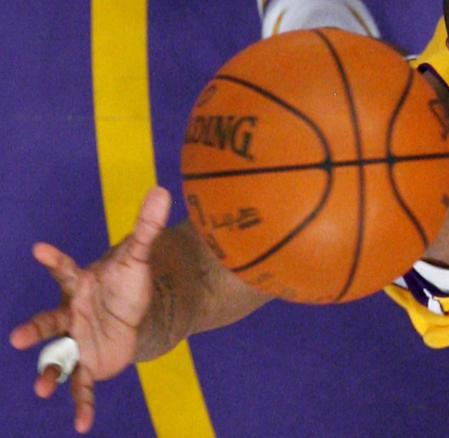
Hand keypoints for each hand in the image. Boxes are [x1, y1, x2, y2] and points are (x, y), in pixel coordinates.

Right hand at [9, 187, 170, 433]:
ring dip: (50, 374)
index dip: (53, 260)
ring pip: (58, 359)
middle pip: (49, 322)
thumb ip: (147, 226)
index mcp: (79, 285)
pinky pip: (82, 385)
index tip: (39, 249)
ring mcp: (76, 341)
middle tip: (19, 339)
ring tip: (43, 389)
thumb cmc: (126, 284)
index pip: (64, 270)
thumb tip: (163, 189)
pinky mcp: (89, 362)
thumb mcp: (138, 257)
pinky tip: (81, 423)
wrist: (130, 314)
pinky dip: (82, 403)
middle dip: (35, 330)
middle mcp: (70, 314)